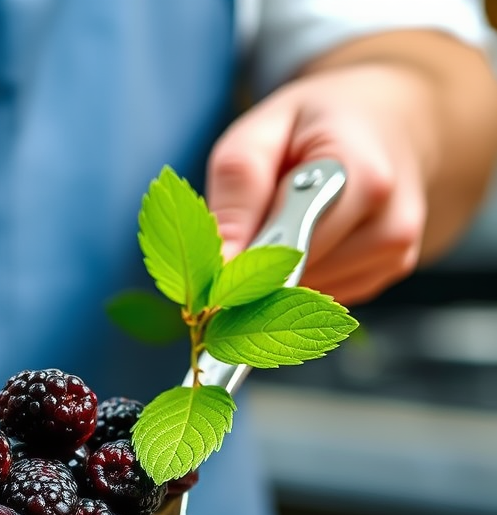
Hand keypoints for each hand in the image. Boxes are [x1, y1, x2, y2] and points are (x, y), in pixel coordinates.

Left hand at [206, 32, 496, 306]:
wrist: (385, 118)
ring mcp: (396, 252)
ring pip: (306, 293)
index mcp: (364, 175)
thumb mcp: (262, 132)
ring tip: (287, 221)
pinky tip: (308, 238)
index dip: (247, 260)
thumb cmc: (312, 124)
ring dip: (279, 271)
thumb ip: (238, 189)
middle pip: (297, 276)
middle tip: (250, 227)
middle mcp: (392, 221)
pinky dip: (304, 276)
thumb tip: (222, 263)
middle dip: (259, 263)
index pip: (292, 247)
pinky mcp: (390, 271)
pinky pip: (324, 297)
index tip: (217, 270)